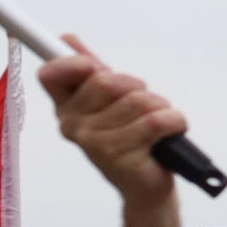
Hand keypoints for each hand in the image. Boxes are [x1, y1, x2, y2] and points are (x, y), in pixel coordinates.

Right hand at [35, 49, 191, 211]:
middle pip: (107, 81)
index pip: (52, 73)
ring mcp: (94, 143)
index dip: (75, 63)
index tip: (95, 66)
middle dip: (138, 87)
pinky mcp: (119, 157)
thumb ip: (89, 71)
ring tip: (159, 125)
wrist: (147, 187)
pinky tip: (171, 133)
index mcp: (66, 108)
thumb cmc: (132, 139)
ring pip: (138, 101)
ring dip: (161, 107)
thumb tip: (66, 39)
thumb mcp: (111, 102)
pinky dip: (174, 121)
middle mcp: (73, 125)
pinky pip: (156, 121)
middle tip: (145, 106)